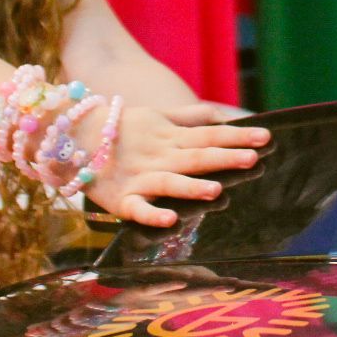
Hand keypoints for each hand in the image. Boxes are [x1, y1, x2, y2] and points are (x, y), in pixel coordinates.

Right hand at [78, 101, 270, 226]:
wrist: (70, 134)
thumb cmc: (120, 127)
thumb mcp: (157, 116)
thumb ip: (190, 118)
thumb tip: (222, 115)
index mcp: (170, 137)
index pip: (209, 135)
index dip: (237, 136)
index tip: (266, 137)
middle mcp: (159, 156)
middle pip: (196, 157)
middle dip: (225, 158)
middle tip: (255, 158)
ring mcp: (140, 177)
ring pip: (169, 182)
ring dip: (191, 187)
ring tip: (217, 190)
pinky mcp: (121, 198)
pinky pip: (137, 208)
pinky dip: (152, 214)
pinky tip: (171, 221)